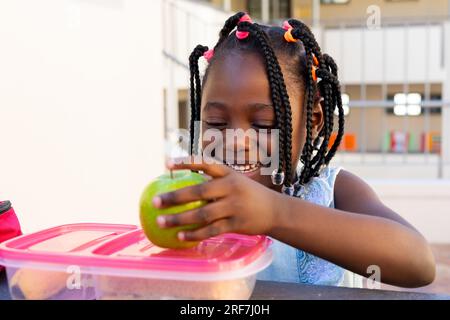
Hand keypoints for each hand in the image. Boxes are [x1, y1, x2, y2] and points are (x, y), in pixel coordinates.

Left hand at [152, 156, 278, 241]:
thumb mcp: (237, 180)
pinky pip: (211, 230)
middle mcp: (230, 188)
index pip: (205, 164)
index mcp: (229, 174)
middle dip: (174, 197)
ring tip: (161, 222)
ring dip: (179, 219)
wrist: (276, 211)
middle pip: (198, 192)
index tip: (166, 164)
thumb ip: (216, 181)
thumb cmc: (250, 195)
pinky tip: (180, 237)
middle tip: (155, 201)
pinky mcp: (236, 224)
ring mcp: (234, 207)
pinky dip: (194, 234)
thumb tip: (186, 183)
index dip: (186, 162)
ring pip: (201, 214)